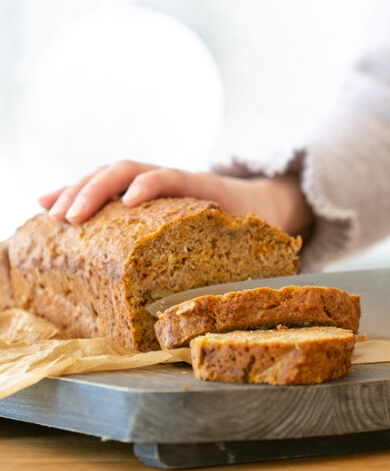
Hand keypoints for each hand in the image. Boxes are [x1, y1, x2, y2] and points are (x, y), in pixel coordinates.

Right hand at [38, 160, 312, 235]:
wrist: (261, 201)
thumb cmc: (254, 227)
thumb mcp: (254, 243)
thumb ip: (242, 261)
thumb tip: (230, 301)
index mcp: (205, 189)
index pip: (174, 178)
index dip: (152, 185)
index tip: (130, 200)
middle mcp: (174, 178)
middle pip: (130, 168)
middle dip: (97, 189)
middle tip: (71, 217)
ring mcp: (155, 180)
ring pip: (111, 173)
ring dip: (78, 189)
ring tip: (49, 211)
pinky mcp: (141, 191)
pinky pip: (106, 186)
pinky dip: (76, 192)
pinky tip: (48, 206)